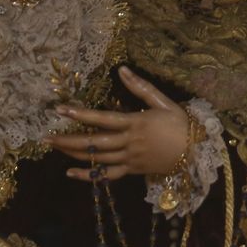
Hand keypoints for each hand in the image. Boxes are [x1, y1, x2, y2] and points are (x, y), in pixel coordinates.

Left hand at [48, 66, 192, 181]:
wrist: (200, 153)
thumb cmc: (182, 124)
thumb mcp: (164, 102)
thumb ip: (141, 87)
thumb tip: (122, 70)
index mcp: (135, 123)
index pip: (102, 119)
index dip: (80, 115)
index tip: (60, 110)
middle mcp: (129, 143)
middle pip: (94, 142)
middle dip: (68, 140)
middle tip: (46, 136)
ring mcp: (130, 158)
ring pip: (98, 158)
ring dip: (74, 154)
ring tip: (54, 147)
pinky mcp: (133, 170)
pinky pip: (108, 175)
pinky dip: (89, 176)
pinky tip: (71, 174)